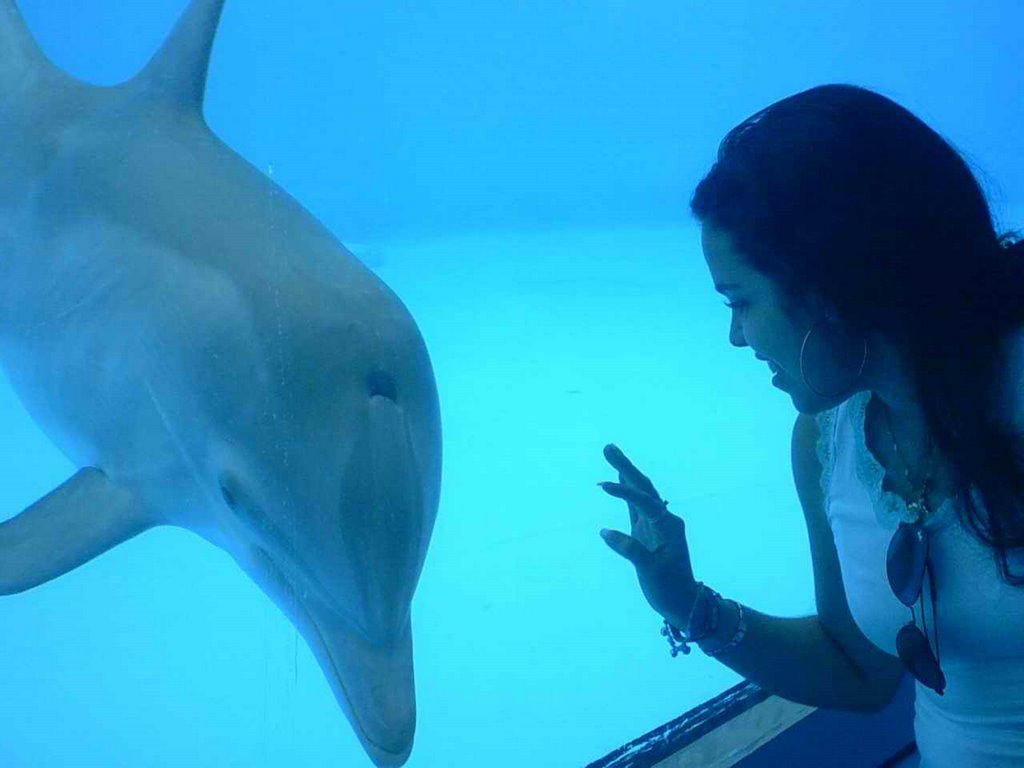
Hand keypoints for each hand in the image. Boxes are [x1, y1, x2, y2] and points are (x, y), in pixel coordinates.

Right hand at [599, 443, 697, 625]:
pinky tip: (617, 479)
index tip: (603, 487)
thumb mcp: (651, 571)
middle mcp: (664, 519)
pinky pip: (635, 506)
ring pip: (639, 493)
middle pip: (644, 487)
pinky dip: (626, 491)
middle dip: (626, 467)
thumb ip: (631, 550)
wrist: (683, 603)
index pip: (645, 501)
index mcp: (668, 525)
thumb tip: (606, 532)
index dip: (625, 492)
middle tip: (608, 447)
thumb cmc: (669, 588)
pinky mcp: (647, 532)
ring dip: (625, 473)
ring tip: (610, 453)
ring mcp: (655, 524)